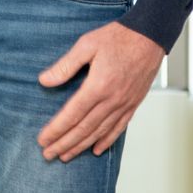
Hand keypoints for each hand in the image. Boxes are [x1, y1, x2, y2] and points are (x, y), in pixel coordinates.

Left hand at [36, 21, 163, 160]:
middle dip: (64, 144)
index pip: (72, 114)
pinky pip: (118, 127)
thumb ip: (65, 65)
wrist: (150, 36)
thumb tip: (44, 81)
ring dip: (81, 146)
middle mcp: (112, 100)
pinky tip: (96, 149)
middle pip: (84, 129)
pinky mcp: (133, 104)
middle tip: (48, 155)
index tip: (42, 140)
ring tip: (66, 156)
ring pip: (99, 132)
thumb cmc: (118, 37)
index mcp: (98, 86)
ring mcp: (124, 104)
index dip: (56, 130)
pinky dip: (106, 140)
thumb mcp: (86, 44)